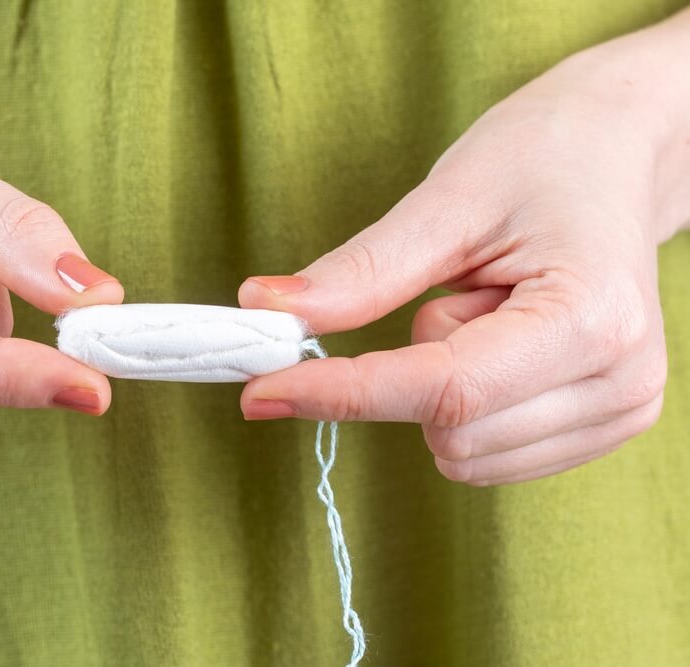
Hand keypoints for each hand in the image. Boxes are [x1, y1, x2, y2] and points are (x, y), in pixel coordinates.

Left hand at [236, 23, 689, 484]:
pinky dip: (463, 406)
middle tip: (457, 288)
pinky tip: (502, 344)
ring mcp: (621, 410)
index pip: (443, 389)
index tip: (260, 389)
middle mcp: (621, 380)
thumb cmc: (540, 159)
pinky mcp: (606, 425)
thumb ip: (363, 272)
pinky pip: (486, 455)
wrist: (614, 158)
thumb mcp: (446, 202)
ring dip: (440, 387)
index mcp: (591, 317)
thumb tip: (267, 310)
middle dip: (409, 369)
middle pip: (449, 429)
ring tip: (491, 309)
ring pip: (463, 453)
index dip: (342, 393)